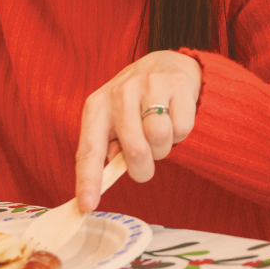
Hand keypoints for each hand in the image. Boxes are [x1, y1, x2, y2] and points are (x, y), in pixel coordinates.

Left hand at [75, 50, 200, 212]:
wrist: (166, 63)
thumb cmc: (134, 101)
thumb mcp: (112, 119)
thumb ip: (109, 147)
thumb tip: (108, 176)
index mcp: (97, 106)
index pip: (89, 149)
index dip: (88, 180)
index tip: (87, 206)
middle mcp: (119, 93)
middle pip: (135, 151)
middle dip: (144, 168)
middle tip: (146, 162)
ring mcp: (149, 86)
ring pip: (160, 140)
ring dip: (163, 149)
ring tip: (159, 136)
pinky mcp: (177, 84)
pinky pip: (182, 128)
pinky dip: (181, 133)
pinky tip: (173, 117)